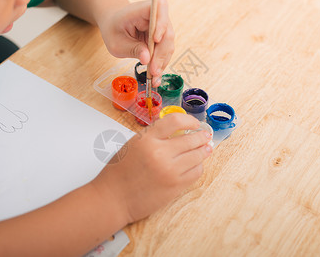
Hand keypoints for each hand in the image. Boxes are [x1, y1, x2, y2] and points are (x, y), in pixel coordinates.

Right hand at [91, 113, 211, 223]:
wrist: (113, 199)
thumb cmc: (118, 173)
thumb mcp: (132, 145)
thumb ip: (152, 136)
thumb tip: (175, 131)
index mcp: (147, 139)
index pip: (175, 121)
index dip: (189, 120)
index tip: (194, 123)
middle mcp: (160, 153)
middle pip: (191, 139)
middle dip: (201, 136)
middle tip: (205, 136)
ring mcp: (169, 171)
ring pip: (197, 156)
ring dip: (204, 150)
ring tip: (206, 148)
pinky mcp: (175, 186)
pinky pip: (195, 172)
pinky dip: (198, 166)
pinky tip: (196, 164)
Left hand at [98, 0, 174, 86]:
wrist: (115, 25)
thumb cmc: (113, 29)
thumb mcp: (116, 41)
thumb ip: (132, 49)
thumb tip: (147, 59)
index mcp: (142, 9)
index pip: (160, 8)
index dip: (161, 23)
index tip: (155, 40)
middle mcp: (157, 16)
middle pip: (167, 33)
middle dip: (161, 54)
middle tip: (153, 71)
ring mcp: (162, 27)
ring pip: (169, 45)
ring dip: (162, 62)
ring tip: (153, 77)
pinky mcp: (163, 39)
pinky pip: (166, 52)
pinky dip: (161, 64)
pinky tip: (155, 76)